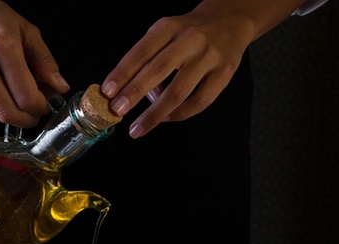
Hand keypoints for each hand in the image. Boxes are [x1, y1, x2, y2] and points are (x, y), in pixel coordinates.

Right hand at [0, 0, 69, 127]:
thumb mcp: (23, 28)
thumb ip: (44, 60)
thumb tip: (59, 87)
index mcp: (2, 43)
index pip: (25, 95)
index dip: (39, 108)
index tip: (42, 106)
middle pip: (6, 111)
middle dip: (24, 120)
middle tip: (30, 115)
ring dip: (3, 116)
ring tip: (9, 101)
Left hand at [101, 0, 303, 137]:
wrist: (230, 20)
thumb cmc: (190, 31)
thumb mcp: (166, 32)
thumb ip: (148, 57)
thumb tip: (124, 91)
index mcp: (170, 27)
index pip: (142, 51)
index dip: (123, 73)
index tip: (107, 92)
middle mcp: (190, 40)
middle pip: (158, 70)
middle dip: (134, 93)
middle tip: (117, 111)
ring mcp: (209, 57)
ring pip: (178, 92)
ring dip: (154, 114)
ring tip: (137, 127)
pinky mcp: (224, 73)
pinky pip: (199, 101)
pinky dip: (179, 114)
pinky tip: (165, 119)